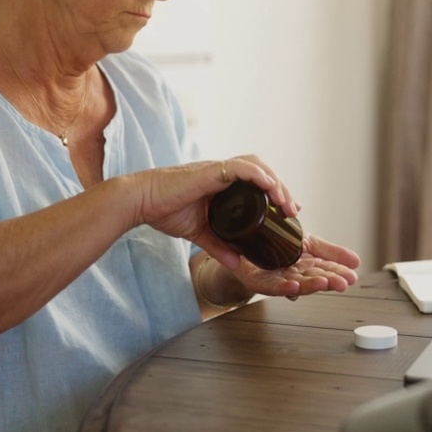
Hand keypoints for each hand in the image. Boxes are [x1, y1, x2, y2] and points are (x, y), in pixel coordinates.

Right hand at [138, 155, 295, 268]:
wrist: (140, 201)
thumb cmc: (164, 210)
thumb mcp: (199, 233)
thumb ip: (219, 247)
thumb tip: (236, 265)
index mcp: (222, 185)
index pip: (258, 182)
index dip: (276, 194)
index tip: (288, 212)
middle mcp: (223, 174)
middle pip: (262, 172)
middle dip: (280, 189)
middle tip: (292, 210)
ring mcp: (217, 170)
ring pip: (256, 166)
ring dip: (274, 182)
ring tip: (285, 203)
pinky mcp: (210, 171)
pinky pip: (241, 168)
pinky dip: (258, 176)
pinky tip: (269, 187)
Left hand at [222, 233, 360, 298]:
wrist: (244, 241)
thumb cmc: (275, 242)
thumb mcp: (308, 243)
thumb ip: (330, 251)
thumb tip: (357, 260)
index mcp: (306, 265)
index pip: (326, 268)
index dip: (339, 272)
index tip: (352, 276)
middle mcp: (293, 274)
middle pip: (313, 278)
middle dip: (329, 281)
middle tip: (343, 283)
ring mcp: (276, 279)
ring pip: (296, 285)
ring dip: (310, 285)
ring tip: (324, 283)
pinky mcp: (258, 281)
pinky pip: (271, 286)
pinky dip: (283, 288)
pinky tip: (293, 287)